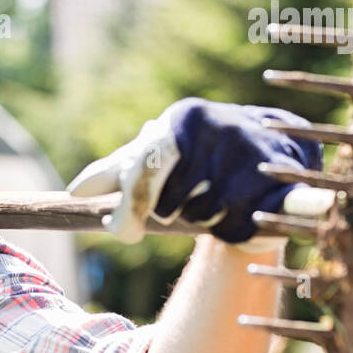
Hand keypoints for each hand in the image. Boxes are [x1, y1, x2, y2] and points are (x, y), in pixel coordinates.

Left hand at [65, 97, 331, 248]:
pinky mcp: (277, 179)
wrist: (273, 149)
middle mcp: (216, 126)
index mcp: (182, 118)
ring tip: (218, 199)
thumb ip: (116, 171)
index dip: (129, 208)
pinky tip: (240, 213)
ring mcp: (249, 150)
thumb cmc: (202, 154)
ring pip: (202, 216)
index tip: (122, 233)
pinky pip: (236, 226)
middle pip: (169, 201)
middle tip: (183, 206)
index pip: (142, 172)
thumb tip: (75, 191)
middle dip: (169, 214)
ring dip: (204, 221)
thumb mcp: (158, 154)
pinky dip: (233, 230)